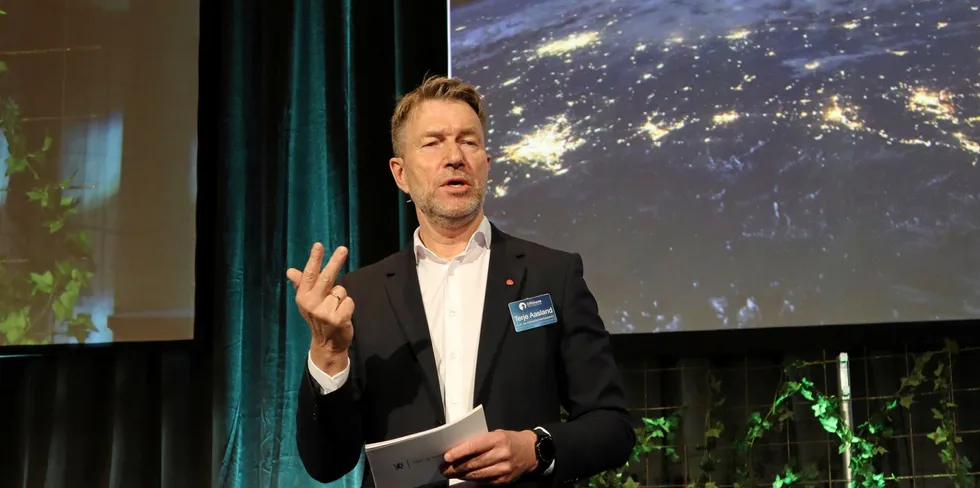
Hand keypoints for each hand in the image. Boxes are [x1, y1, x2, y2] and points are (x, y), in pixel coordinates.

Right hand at [287, 244, 353, 366]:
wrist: (326, 345)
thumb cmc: (318, 319)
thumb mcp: (307, 303)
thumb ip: (301, 285)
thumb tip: (290, 271)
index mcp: (303, 297)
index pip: (309, 275)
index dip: (314, 259)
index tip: (318, 245)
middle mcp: (311, 304)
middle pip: (326, 278)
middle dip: (335, 262)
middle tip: (343, 249)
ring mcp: (324, 312)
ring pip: (341, 291)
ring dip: (342, 298)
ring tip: (336, 309)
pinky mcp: (338, 319)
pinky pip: (349, 302)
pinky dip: (349, 307)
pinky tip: (342, 316)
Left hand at [441, 430, 537, 484]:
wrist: (530, 452)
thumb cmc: (509, 440)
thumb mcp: (496, 434)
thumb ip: (480, 441)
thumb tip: (459, 449)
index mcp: (498, 439)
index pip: (475, 446)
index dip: (459, 452)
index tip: (447, 456)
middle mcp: (502, 454)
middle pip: (474, 463)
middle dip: (456, 467)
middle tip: (444, 468)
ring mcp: (504, 469)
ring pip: (477, 474)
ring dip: (461, 475)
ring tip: (450, 473)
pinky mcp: (504, 481)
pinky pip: (484, 482)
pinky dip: (472, 480)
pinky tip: (465, 477)